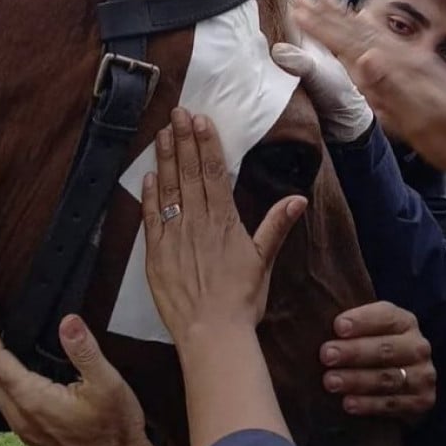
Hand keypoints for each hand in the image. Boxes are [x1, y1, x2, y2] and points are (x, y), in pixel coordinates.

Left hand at [0, 304, 167, 445]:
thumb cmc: (115, 429)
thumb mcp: (107, 382)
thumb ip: (84, 349)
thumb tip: (68, 320)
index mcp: (32, 400)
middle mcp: (20, 416)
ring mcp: (25, 429)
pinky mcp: (33, 434)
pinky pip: (5, 402)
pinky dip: (1, 380)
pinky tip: (17, 371)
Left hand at [141, 108, 307, 344]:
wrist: (212, 333)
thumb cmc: (241, 300)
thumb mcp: (263, 262)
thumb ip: (276, 226)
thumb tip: (298, 198)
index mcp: (224, 223)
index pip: (214, 174)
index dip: (207, 145)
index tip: (201, 120)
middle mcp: (198, 224)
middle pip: (189, 174)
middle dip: (184, 141)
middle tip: (178, 112)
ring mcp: (174, 237)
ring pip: (168, 190)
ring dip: (165, 159)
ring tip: (162, 132)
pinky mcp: (156, 254)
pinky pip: (150, 218)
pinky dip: (149, 195)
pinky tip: (147, 175)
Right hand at [290, 0, 445, 173]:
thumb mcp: (416, 119)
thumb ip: (389, 87)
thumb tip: (364, 57)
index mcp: (400, 68)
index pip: (353, 43)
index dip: (324, 28)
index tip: (299, 12)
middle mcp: (406, 58)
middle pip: (359, 32)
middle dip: (329, 16)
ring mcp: (413, 61)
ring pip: (371, 33)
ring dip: (346, 16)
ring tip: (327, 1)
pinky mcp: (419, 68)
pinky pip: (386, 40)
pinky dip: (370, 26)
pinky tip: (366, 18)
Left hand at [320, 302, 436, 424]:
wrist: (402, 381)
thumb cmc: (370, 348)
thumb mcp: (364, 331)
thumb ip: (347, 326)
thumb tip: (310, 320)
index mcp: (403, 321)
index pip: (385, 316)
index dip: (362, 321)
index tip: (338, 326)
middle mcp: (417, 346)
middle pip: (385, 349)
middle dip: (354, 352)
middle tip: (326, 356)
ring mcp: (423, 375)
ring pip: (388, 378)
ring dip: (357, 380)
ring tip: (330, 382)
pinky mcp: (423, 401)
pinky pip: (393, 404)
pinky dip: (369, 405)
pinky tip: (348, 404)